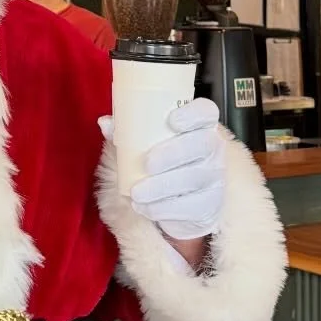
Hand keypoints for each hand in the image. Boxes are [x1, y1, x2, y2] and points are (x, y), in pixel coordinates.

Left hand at [129, 98, 226, 240]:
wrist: (183, 201)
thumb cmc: (165, 161)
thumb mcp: (148, 142)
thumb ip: (129, 130)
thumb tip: (105, 123)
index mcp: (200, 125)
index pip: (206, 112)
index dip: (193, 113)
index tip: (172, 119)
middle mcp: (213, 149)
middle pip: (202, 144)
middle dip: (174, 153)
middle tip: (147, 163)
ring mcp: (214, 178)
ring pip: (194, 179)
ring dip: (162, 186)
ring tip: (137, 192)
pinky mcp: (209, 205)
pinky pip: (190, 207)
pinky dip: (164, 208)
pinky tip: (145, 207)